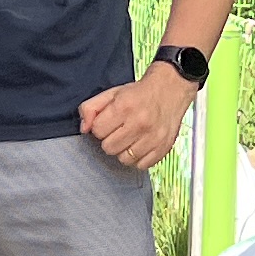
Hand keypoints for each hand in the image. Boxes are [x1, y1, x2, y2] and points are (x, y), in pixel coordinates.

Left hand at [76, 65, 197, 173]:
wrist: (170, 89)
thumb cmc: (139, 93)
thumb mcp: (111, 93)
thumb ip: (91, 108)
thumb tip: (84, 129)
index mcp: (124, 107)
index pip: (97, 131)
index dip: (100, 127)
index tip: (108, 122)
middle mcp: (140, 123)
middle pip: (109, 147)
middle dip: (110, 139)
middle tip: (119, 130)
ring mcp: (153, 138)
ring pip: (124, 159)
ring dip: (123, 150)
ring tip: (130, 137)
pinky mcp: (163, 148)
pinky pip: (140, 165)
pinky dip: (137, 158)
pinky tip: (139, 145)